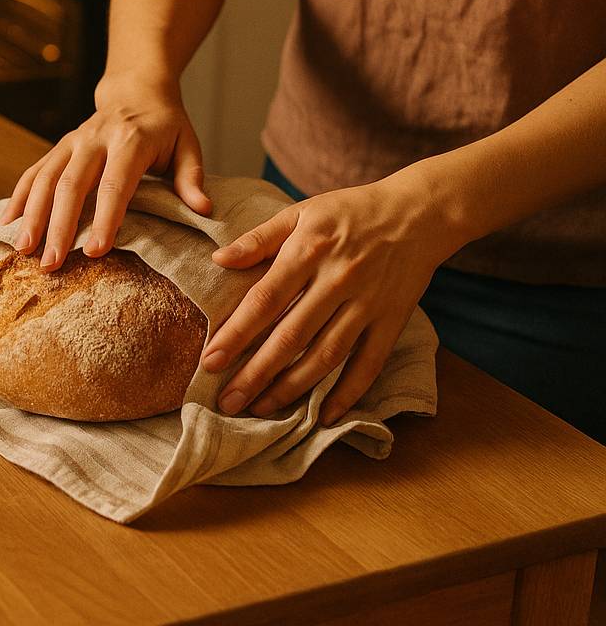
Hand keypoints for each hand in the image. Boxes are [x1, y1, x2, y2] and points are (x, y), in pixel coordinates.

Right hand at [0, 75, 210, 270]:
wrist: (136, 89)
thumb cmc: (166, 125)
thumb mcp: (188, 144)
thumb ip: (192, 178)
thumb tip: (203, 210)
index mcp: (130, 140)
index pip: (114, 183)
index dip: (103, 218)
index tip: (94, 251)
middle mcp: (94, 139)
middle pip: (71, 185)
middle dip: (58, 226)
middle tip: (50, 263)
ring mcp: (72, 141)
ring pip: (45, 179)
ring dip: (32, 215)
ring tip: (23, 250)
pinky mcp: (58, 147)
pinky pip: (33, 171)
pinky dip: (18, 197)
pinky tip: (7, 223)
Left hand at [203, 172, 463, 424]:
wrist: (418, 213)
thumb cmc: (349, 212)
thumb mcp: (300, 212)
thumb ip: (259, 238)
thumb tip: (218, 260)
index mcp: (309, 251)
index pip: (265, 301)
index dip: (236, 334)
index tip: (210, 361)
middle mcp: (337, 281)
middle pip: (291, 336)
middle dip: (256, 373)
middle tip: (227, 401)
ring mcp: (368, 304)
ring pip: (326, 356)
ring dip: (292, 388)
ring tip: (261, 410)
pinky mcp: (392, 321)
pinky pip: (369, 364)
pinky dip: (348, 393)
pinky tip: (324, 416)